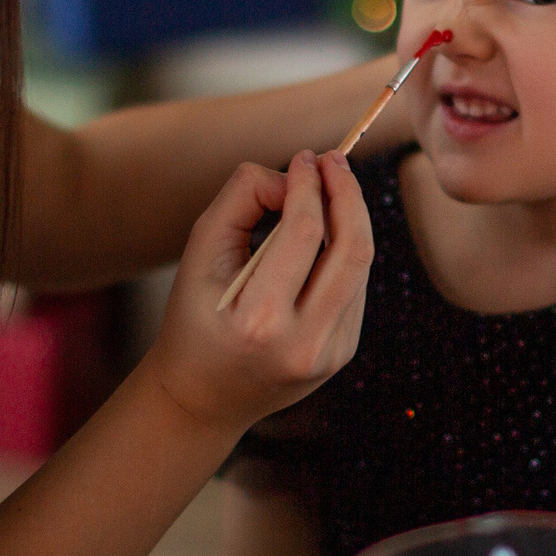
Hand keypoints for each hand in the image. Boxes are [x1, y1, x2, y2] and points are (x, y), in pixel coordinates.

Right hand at [142, 151, 371, 436]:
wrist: (202, 398)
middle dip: (348, 193)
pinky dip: (345, 250)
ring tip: (332, 186)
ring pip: (361, 265)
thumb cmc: (194, 319)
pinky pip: (354, 286)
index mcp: (258, 320)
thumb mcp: (199, 255)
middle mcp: (302, 343)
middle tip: (334, 161)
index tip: (304, 157)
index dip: (309, 184)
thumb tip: (293, 175)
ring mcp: (330, 353)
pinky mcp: (343, 353)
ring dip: (351, 217)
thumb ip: (241, 201)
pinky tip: (326, 233)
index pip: (304, 233)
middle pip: (352, 248)